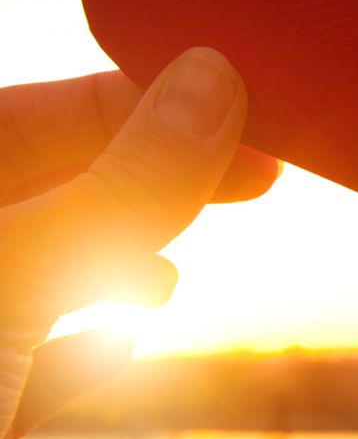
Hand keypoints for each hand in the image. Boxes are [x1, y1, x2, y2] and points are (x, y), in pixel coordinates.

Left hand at [0, 48, 277, 438]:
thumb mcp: (14, 279)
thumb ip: (120, 183)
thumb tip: (209, 81)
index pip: (56, 111)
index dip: (160, 105)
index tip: (250, 112)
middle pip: (58, 186)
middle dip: (155, 183)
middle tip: (253, 179)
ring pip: (45, 267)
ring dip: (118, 259)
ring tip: (170, 270)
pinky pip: (22, 357)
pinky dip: (78, 347)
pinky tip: (120, 348)